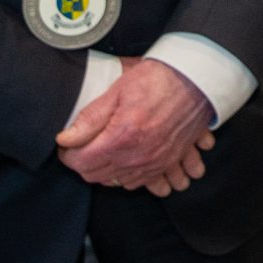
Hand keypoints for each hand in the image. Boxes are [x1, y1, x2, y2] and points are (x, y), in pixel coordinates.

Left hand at [56, 57, 213, 189]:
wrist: (197, 80)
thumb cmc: (158, 80)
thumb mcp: (118, 91)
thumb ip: (90, 118)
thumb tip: (65, 139)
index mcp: (121, 137)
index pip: (80, 162)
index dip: (68, 154)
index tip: (67, 143)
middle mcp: (137, 157)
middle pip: (95, 176)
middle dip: (83, 162)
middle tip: (82, 144)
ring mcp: (154, 163)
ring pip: (116, 182)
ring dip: (105, 170)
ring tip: (104, 149)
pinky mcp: (167, 163)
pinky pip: (140, 183)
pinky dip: (128, 175)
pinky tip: (126, 158)